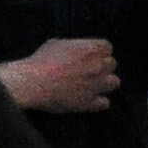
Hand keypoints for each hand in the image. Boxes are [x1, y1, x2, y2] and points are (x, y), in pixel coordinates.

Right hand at [0, 34, 119, 113]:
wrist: (33, 83)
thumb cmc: (41, 61)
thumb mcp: (57, 44)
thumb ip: (74, 46)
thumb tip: (77, 50)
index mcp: (91, 49)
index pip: (107, 47)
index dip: (98, 51)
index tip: (90, 55)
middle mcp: (98, 66)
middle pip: (111, 64)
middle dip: (102, 66)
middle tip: (89, 70)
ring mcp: (96, 85)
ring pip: (114, 83)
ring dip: (105, 83)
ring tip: (93, 84)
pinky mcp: (88, 103)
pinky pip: (105, 103)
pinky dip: (99, 102)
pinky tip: (89, 100)